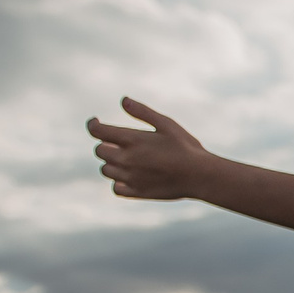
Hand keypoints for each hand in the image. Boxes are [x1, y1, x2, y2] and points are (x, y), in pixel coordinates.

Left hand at [88, 98, 218, 199]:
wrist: (200, 175)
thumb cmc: (186, 147)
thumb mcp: (166, 124)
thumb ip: (143, 112)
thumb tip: (123, 100)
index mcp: (132, 140)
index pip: (97, 131)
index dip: (92, 124)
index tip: (96, 122)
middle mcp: (126, 159)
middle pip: (99, 151)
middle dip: (106, 144)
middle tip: (119, 143)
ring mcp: (130, 178)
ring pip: (105, 170)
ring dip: (112, 163)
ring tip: (128, 159)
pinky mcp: (137, 192)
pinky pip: (116, 188)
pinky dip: (118, 182)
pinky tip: (130, 176)